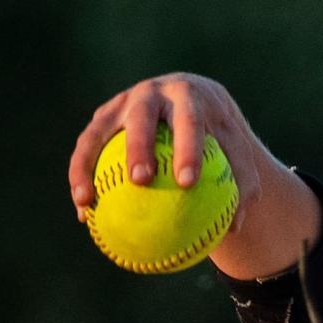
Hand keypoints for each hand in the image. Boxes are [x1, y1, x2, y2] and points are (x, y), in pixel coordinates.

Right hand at [68, 73, 319, 278]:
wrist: (193, 99)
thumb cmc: (221, 138)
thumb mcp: (239, 156)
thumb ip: (242, 186)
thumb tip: (234, 229)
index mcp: (189, 98)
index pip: (190, 122)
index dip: (187, 149)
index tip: (187, 182)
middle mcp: (152, 93)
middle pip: (141, 118)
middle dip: (138, 147)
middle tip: (140, 181)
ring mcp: (122, 103)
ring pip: (99, 132)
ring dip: (88, 164)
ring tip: (87, 201)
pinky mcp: (103, 117)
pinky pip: (87, 149)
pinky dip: (81, 178)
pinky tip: (85, 214)